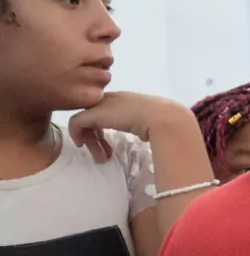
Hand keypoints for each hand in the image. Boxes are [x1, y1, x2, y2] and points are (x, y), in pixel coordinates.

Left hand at [68, 92, 190, 161]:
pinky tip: (81, 145)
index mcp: (128, 100)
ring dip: (90, 140)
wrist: (166, 119)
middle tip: (104, 155)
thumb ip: (146, 126)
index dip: (106, 129)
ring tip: (99, 157)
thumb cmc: (166, 124)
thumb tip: (149, 138)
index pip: (108, 111)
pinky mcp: (95, 113)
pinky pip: (77, 122)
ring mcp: (103, 104)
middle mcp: (113, 99)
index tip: (112, 147)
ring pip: (85, 119)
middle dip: (96, 136)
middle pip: (95, 115)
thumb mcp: (154, 124)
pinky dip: (76, 134)